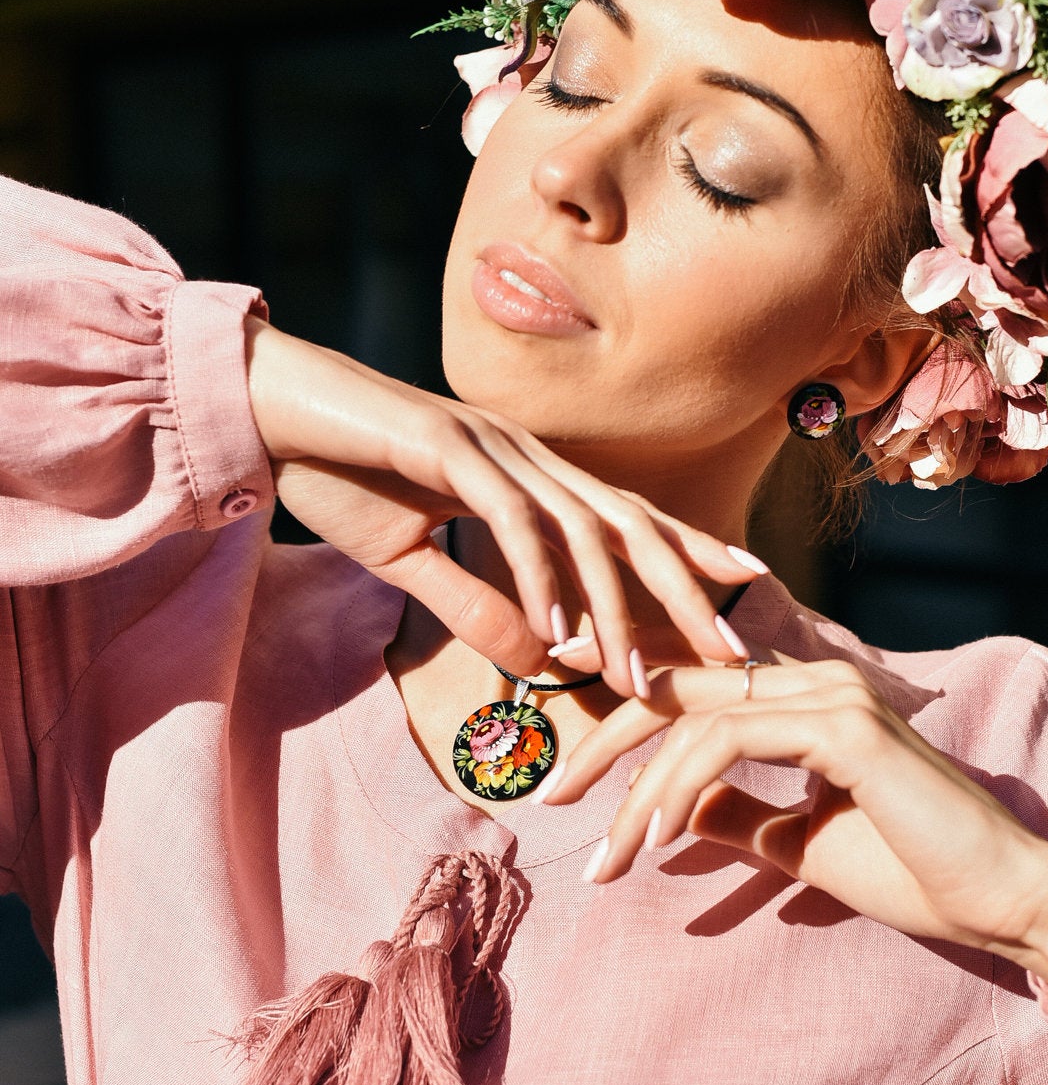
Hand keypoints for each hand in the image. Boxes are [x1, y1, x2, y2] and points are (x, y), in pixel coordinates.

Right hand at [243, 320, 761, 695]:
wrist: (266, 413)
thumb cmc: (338, 475)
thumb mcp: (411, 563)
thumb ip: (477, 608)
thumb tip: (538, 660)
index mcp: (526, 475)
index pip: (623, 518)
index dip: (687, 550)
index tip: (745, 590)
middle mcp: (525, 456)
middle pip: (626, 524)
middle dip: (686, 587)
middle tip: (735, 647)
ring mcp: (491, 446)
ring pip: (577, 528)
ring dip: (613, 603)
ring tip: (639, 672)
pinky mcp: (447, 447)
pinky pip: (507, 519)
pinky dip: (536, 574)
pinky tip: (554, 628)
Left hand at [545, 658, 1047, 996]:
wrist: (1005, 901)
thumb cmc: (916, 872)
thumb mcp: (799, 842)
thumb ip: (735, 814)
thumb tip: (668, 810)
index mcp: (807, 699)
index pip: (691, 690)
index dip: (617, 708)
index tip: (557, 751)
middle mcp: (817, 678)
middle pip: (676, 688)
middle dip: (601, 740)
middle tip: (548, 796)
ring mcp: (833, 696)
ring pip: (694, 720)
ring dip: (635, 791)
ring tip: (606, 857)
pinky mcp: (846, 729)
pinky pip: (732, 745)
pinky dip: (682, 788)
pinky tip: (658, 836)